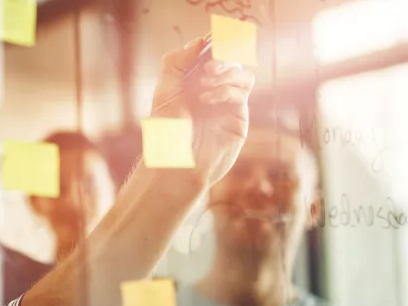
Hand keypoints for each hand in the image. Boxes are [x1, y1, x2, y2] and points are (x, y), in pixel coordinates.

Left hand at [149, 35, 254, 187]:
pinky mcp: (239, 117)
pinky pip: (242, 92)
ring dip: (226, 73)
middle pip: (231, 60)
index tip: (207, 44)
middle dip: (221, 58)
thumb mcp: (165, 91)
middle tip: (207, 67)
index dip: (212, 45)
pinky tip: (207, 100)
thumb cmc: (167, 131)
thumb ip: (176, 62)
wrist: (177, 162)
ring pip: (242, 74)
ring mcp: (228, 103)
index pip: (211, 54)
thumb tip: (198, 42)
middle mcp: (213, 90)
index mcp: (195, 82)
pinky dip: (226, 90)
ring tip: (205, 85)